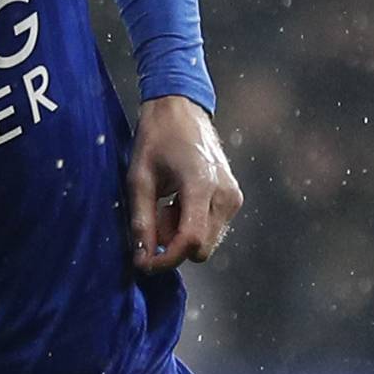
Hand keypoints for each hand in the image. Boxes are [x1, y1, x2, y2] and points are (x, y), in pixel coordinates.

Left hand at [126, 96, 241, 271]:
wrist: (182, 109)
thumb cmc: (157, 138)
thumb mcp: (139, 179)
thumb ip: (142, 222)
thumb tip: (142, 259)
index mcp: (201, 185)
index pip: (191, 241)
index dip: (166, 259)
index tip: (145, 263)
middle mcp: (225, 195)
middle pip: (200, 248)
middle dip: (173, 245)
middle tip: (155, 217)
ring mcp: (233, 198)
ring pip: (206, 242)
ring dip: (181, 235)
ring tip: (167, 205)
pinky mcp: (234, 199)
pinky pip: (212, 230)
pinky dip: (192, 226)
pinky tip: (179, 203)